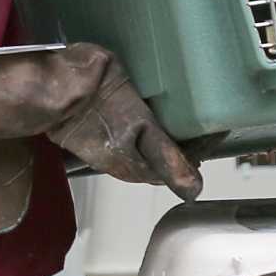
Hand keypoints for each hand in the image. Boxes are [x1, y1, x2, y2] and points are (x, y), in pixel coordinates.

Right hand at [44, 49, 202, 199]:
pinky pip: (133, 128)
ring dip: (167, 133)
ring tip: (184, 115)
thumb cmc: (98, 107)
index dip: (201, 148)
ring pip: (149, 145)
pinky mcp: (100, 124)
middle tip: (205, 122)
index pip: (180, 165)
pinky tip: (152, 107)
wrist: (57, 85)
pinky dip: (149, 122)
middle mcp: (124, 159)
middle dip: (186, 143)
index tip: (218, 132)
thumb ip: (169, 157)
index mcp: (136, 166)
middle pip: (165, 156)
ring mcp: (111, 141)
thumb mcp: (141, 130)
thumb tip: (193, 190)